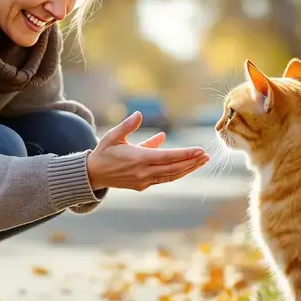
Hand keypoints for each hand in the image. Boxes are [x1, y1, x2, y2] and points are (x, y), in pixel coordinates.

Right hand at [86, 112, 209, 191]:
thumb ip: (127, 125)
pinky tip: (186, 167)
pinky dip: (177, 173)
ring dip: (188, 169)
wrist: (93, 174)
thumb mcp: (113, 136)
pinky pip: (164, 179)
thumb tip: (139, 114)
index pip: (168, 157)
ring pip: (171, 176)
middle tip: (207, 156)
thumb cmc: (104, 152)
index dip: (186, 154)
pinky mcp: (143, 185)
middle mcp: (143, 172)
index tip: (200, 150)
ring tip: (201, 162)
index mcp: (138, 158)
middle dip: (192, 162)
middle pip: (174, 168)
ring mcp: (144, 181)